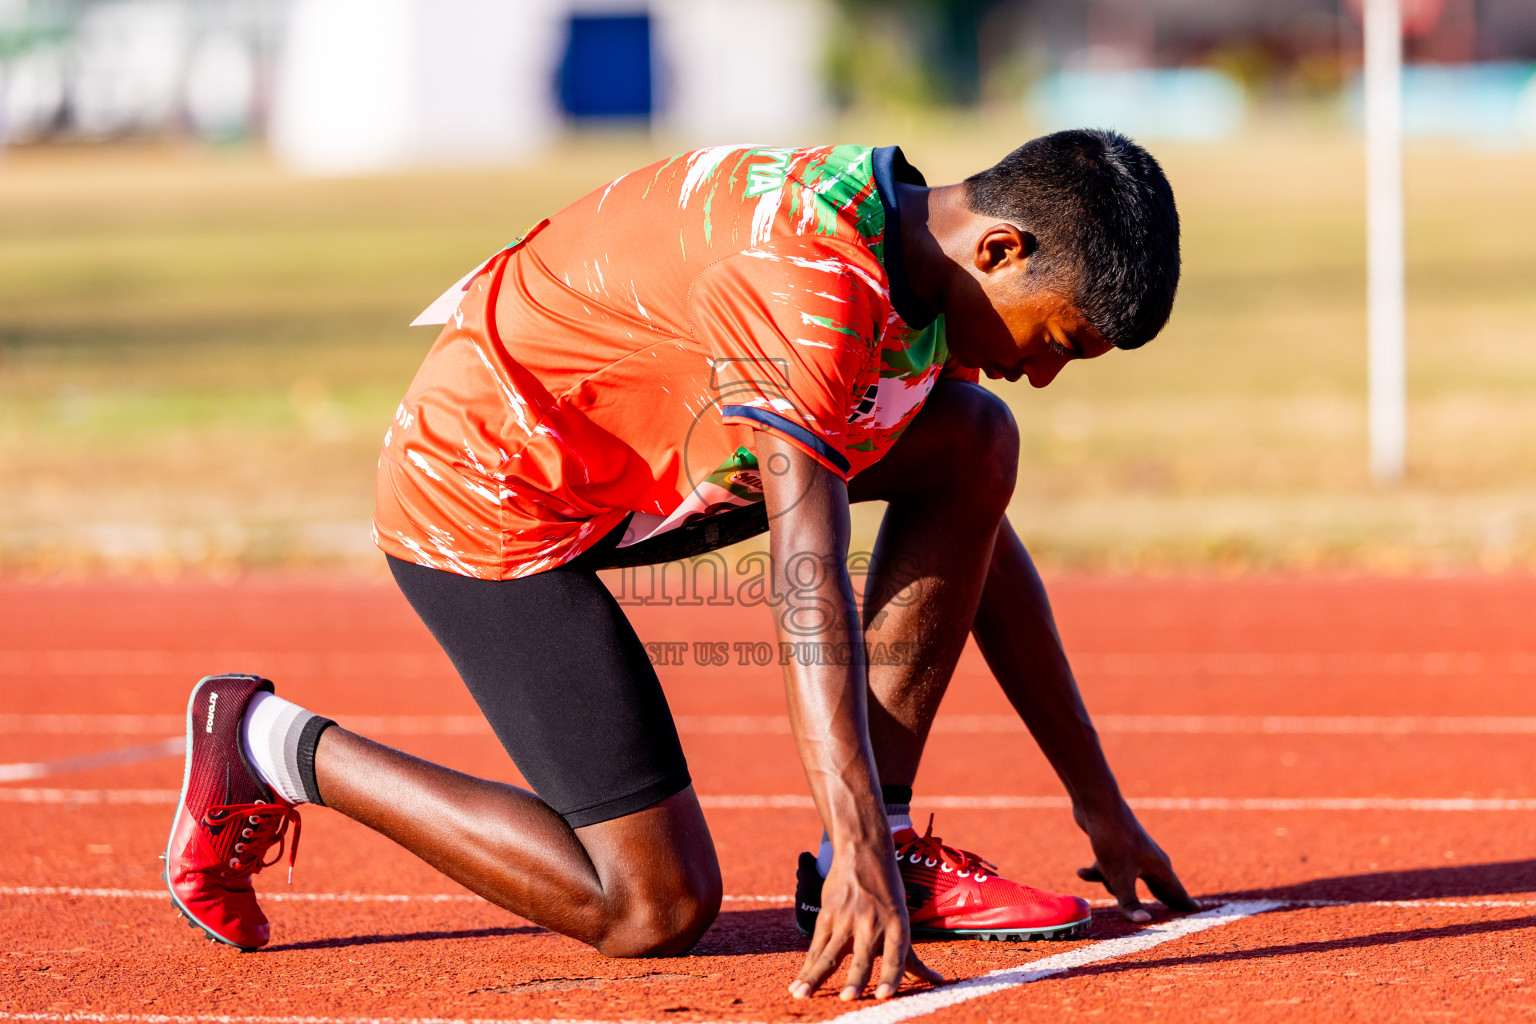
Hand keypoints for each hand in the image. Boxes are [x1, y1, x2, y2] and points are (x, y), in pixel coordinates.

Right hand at [789, 841, 944, 1000]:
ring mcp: (847, 919)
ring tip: (802, 996)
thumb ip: (911, 957)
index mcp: (897, 925)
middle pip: (863, 957)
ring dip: (814, 978)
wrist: (863, 852)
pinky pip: (816, 947)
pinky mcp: (827, 915)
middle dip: (855, 979)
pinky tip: (797, 986)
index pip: (896, 956)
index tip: (886, 995)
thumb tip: (937, 982)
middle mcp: (873, 923)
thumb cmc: (887, 892)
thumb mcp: (901, 921)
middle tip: (848, 998)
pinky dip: (806, 968)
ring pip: (830, 954)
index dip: (891, 976)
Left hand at [1074, 802, 1197, 922]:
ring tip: (1099, 874)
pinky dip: (1097, 871)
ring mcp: (1132, 853)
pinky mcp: (1114, 848)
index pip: (1177, 892)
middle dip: (1159, 901)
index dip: (1186, 905)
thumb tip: (1144, 922)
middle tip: (1172, 914)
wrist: (1097, 804)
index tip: (1199, 912)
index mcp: (1159, 868)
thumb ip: (1129, 902)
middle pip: (1156, 887)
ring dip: (1111, 884)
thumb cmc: (1114, 839)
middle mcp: (1150, 860)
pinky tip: (1081, 872)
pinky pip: (1107, 868)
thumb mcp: (1120, 877)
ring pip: (1126, 880)